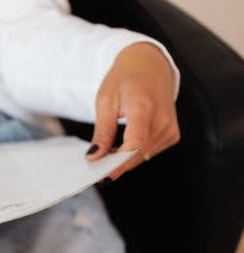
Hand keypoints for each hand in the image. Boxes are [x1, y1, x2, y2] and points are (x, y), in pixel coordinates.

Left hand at [85, 42, 180, 181]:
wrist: (149, 64)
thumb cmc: (126, 77)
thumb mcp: (105, 100)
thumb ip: (102, 131)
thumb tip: (95, 156)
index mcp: (144, 107)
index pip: (134, 144)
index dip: (117, 162)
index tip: (101, 172)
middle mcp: (162, 119)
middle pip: (138, 154)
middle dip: (116, 164)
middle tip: (96, 165)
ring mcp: (170, 128)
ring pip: (142, 156)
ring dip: (124, 159)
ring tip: (108, 151)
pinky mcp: (172, 134)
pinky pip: (149, 152)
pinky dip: (134, 153)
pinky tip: (123, 146)